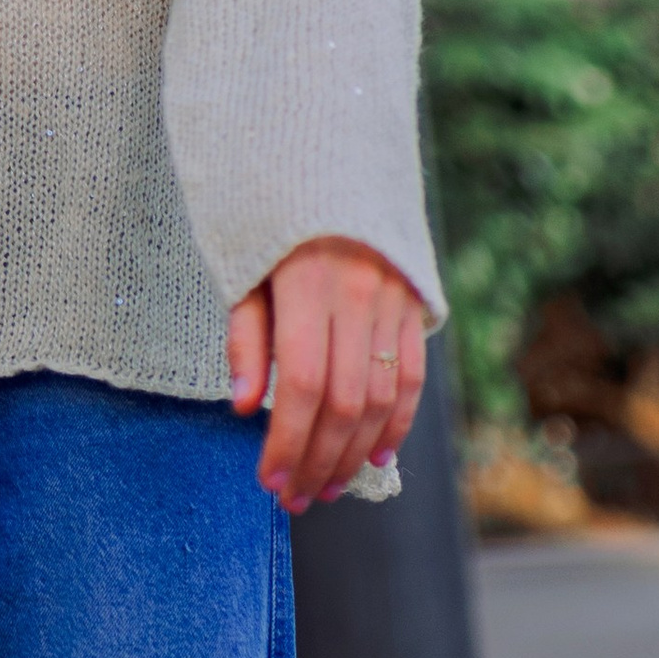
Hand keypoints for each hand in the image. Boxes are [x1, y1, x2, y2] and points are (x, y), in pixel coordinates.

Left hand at [227, 237, 428, 513]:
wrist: (328, 159)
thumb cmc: (271, 222)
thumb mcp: (244, 270)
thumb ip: (246, 340)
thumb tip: (246, 409)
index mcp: (309, 282)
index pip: (304, 385)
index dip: (287, 442)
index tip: (268, 480)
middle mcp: (359, 293)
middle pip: (345, 401)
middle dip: (318, 460)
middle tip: (296, 498)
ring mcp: (394, 298)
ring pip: (382, 397)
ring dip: (355, 454)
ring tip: (327, 486)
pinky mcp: (414, 302)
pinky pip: (412, 375)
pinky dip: (397, 423)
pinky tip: (375, 456)